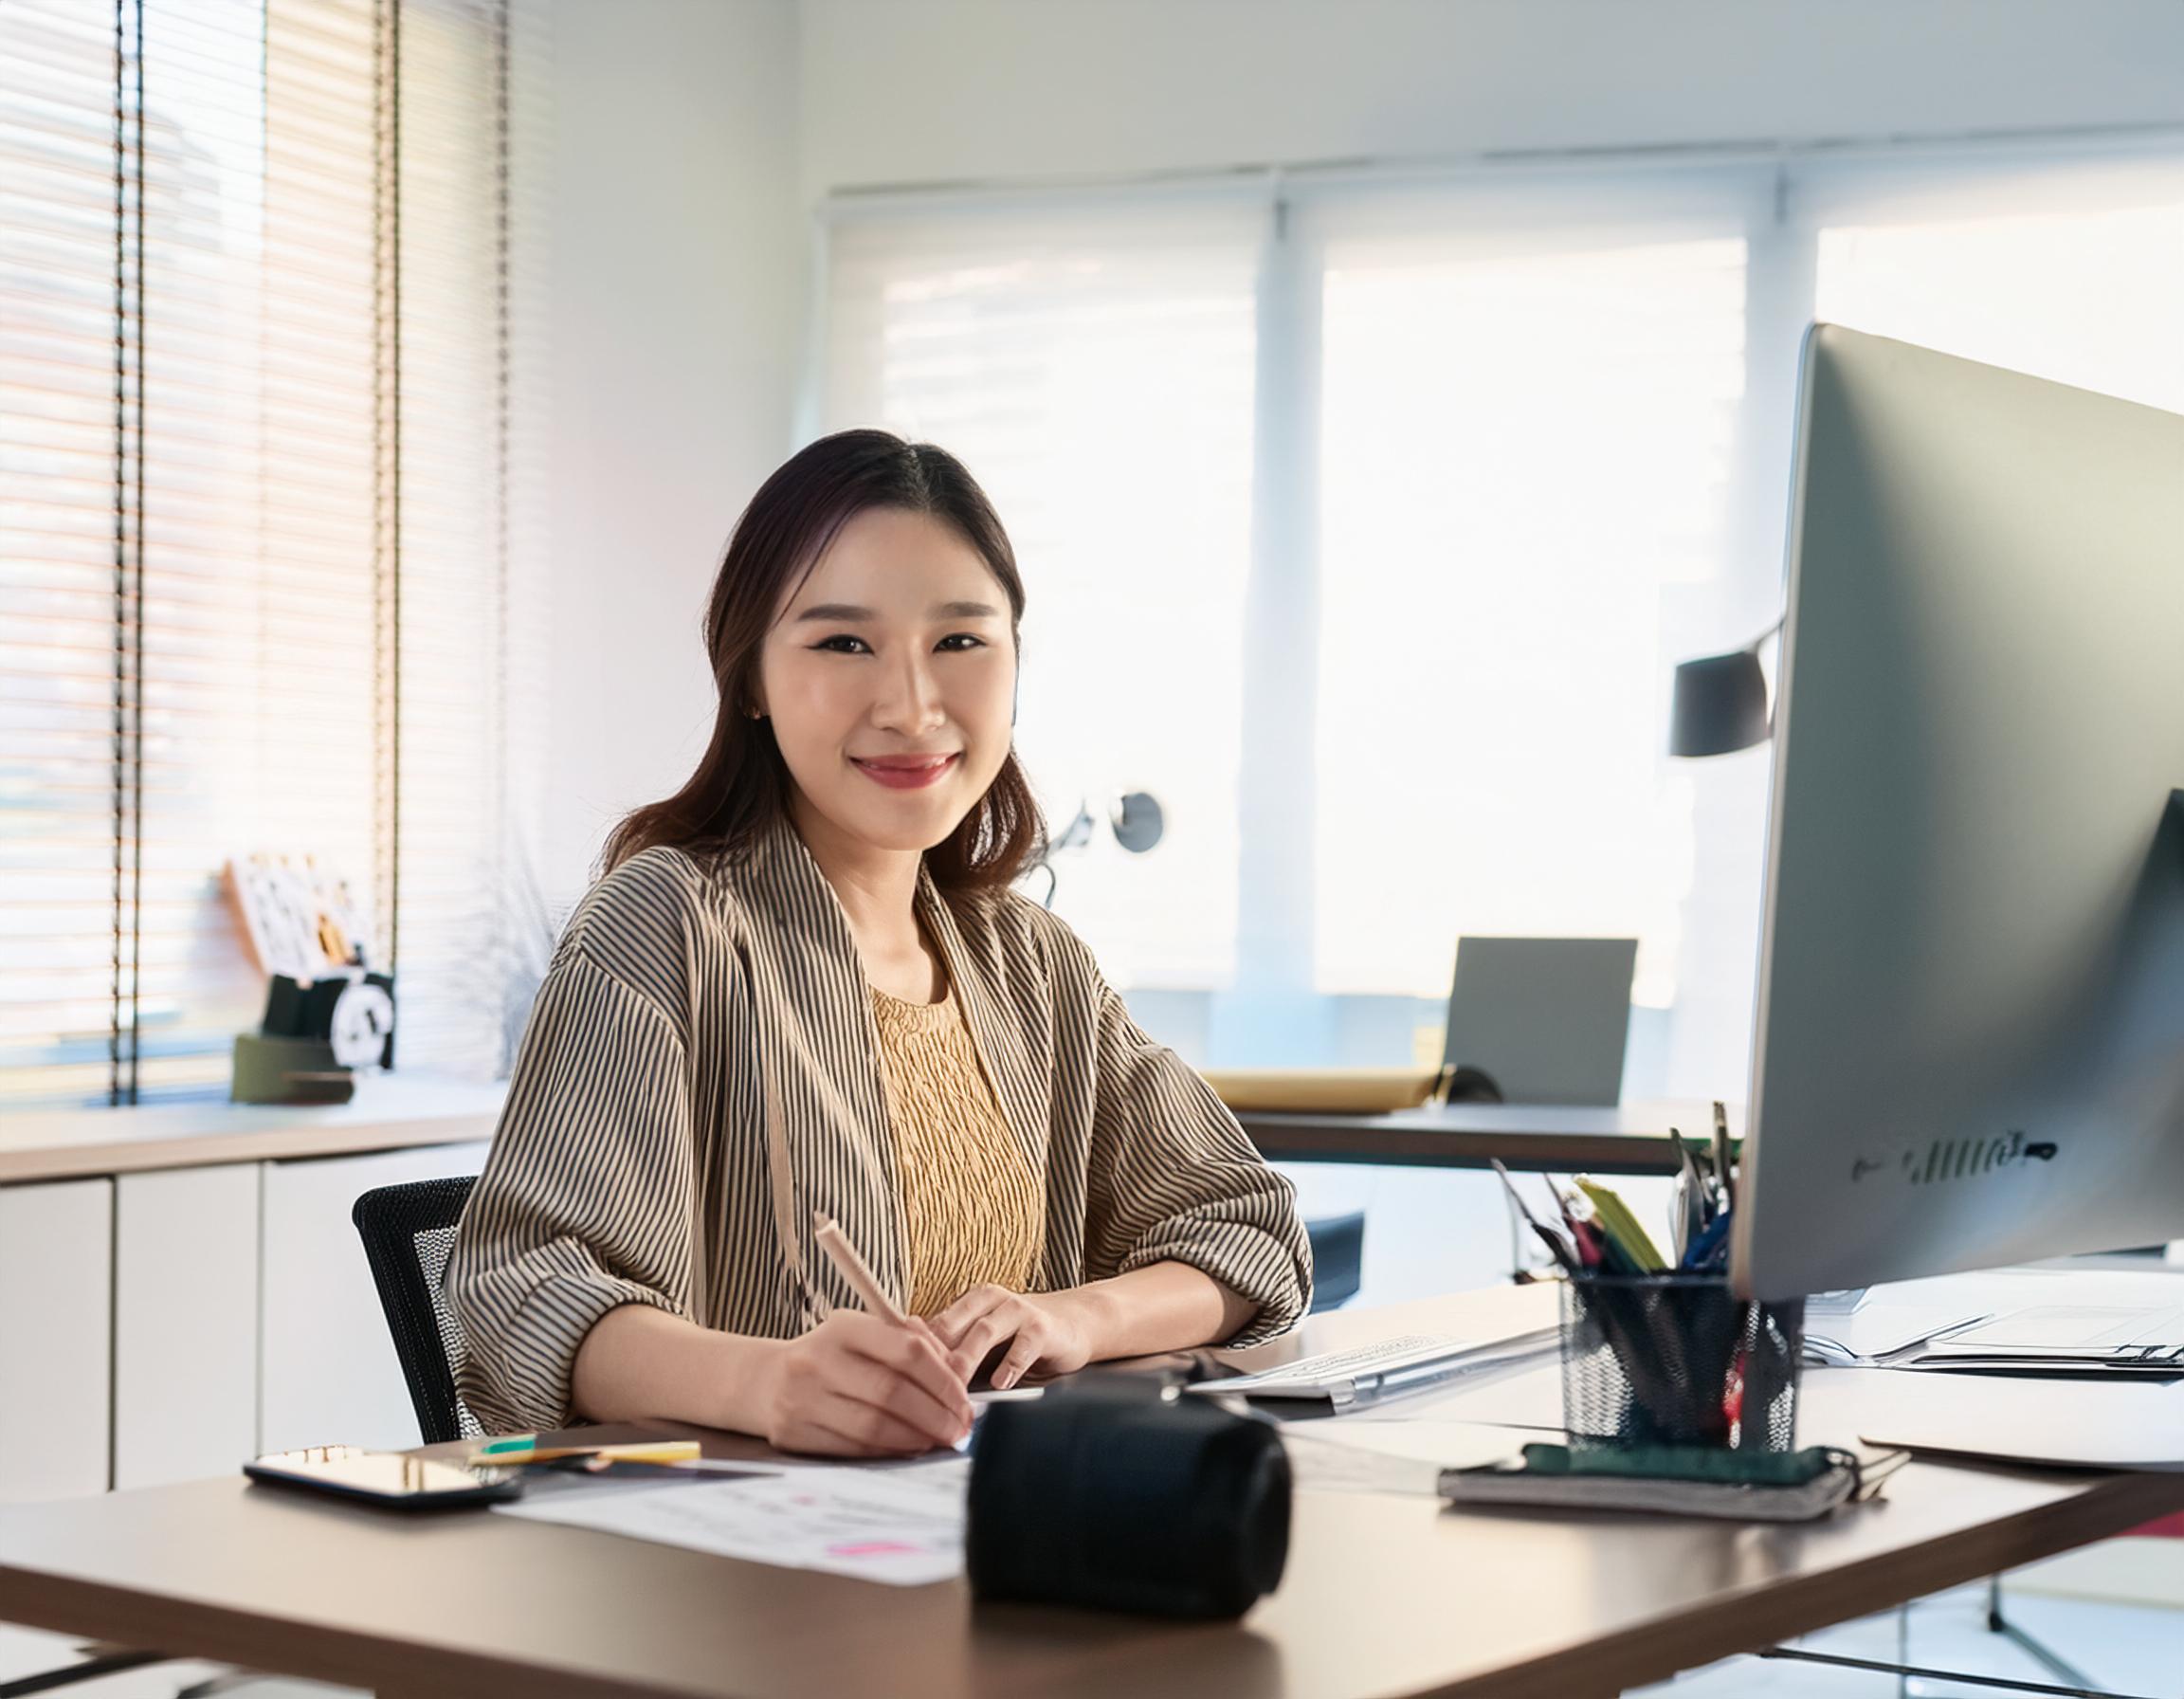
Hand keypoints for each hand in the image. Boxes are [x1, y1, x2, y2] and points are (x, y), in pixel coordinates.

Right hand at [752, 1311, 974, 1457]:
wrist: (767, 1381)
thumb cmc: (833, 1357)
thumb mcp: (864, 1336)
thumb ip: (911, 1345)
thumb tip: (957, 1375)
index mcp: (843, 1326)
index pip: (907, 1351)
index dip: (944, 1380)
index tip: (965, 1401)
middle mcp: (818, 1359)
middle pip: (893, 1393)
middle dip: (936, 1416)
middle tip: (960, 1430)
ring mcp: (801, 1398)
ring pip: (874, 1427)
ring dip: (916, 1439)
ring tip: (938, 1442)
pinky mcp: (793, 1433)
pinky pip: (853, 1449)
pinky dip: (888, 1453)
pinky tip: (907, 1449)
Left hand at [930, 1285, 1096, 1389]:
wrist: (1075, 1323)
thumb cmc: (1020, 1336)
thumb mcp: (986, 1339)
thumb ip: (958, 1350)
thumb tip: (916, 1377)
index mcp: (971, 1301)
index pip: (936, 1324)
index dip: (919, 1351)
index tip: (903, 1376)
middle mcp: (992, 1299)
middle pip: (954, 1326)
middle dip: (937, 1356)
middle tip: (921, 1385)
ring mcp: (1018, 1310)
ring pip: (984, 1332)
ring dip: (967, 1359)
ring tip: (956, 1386)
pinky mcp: (1043, 1327)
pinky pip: (1024, 1344)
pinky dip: (1010, 1364)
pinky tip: (1001, 1383)